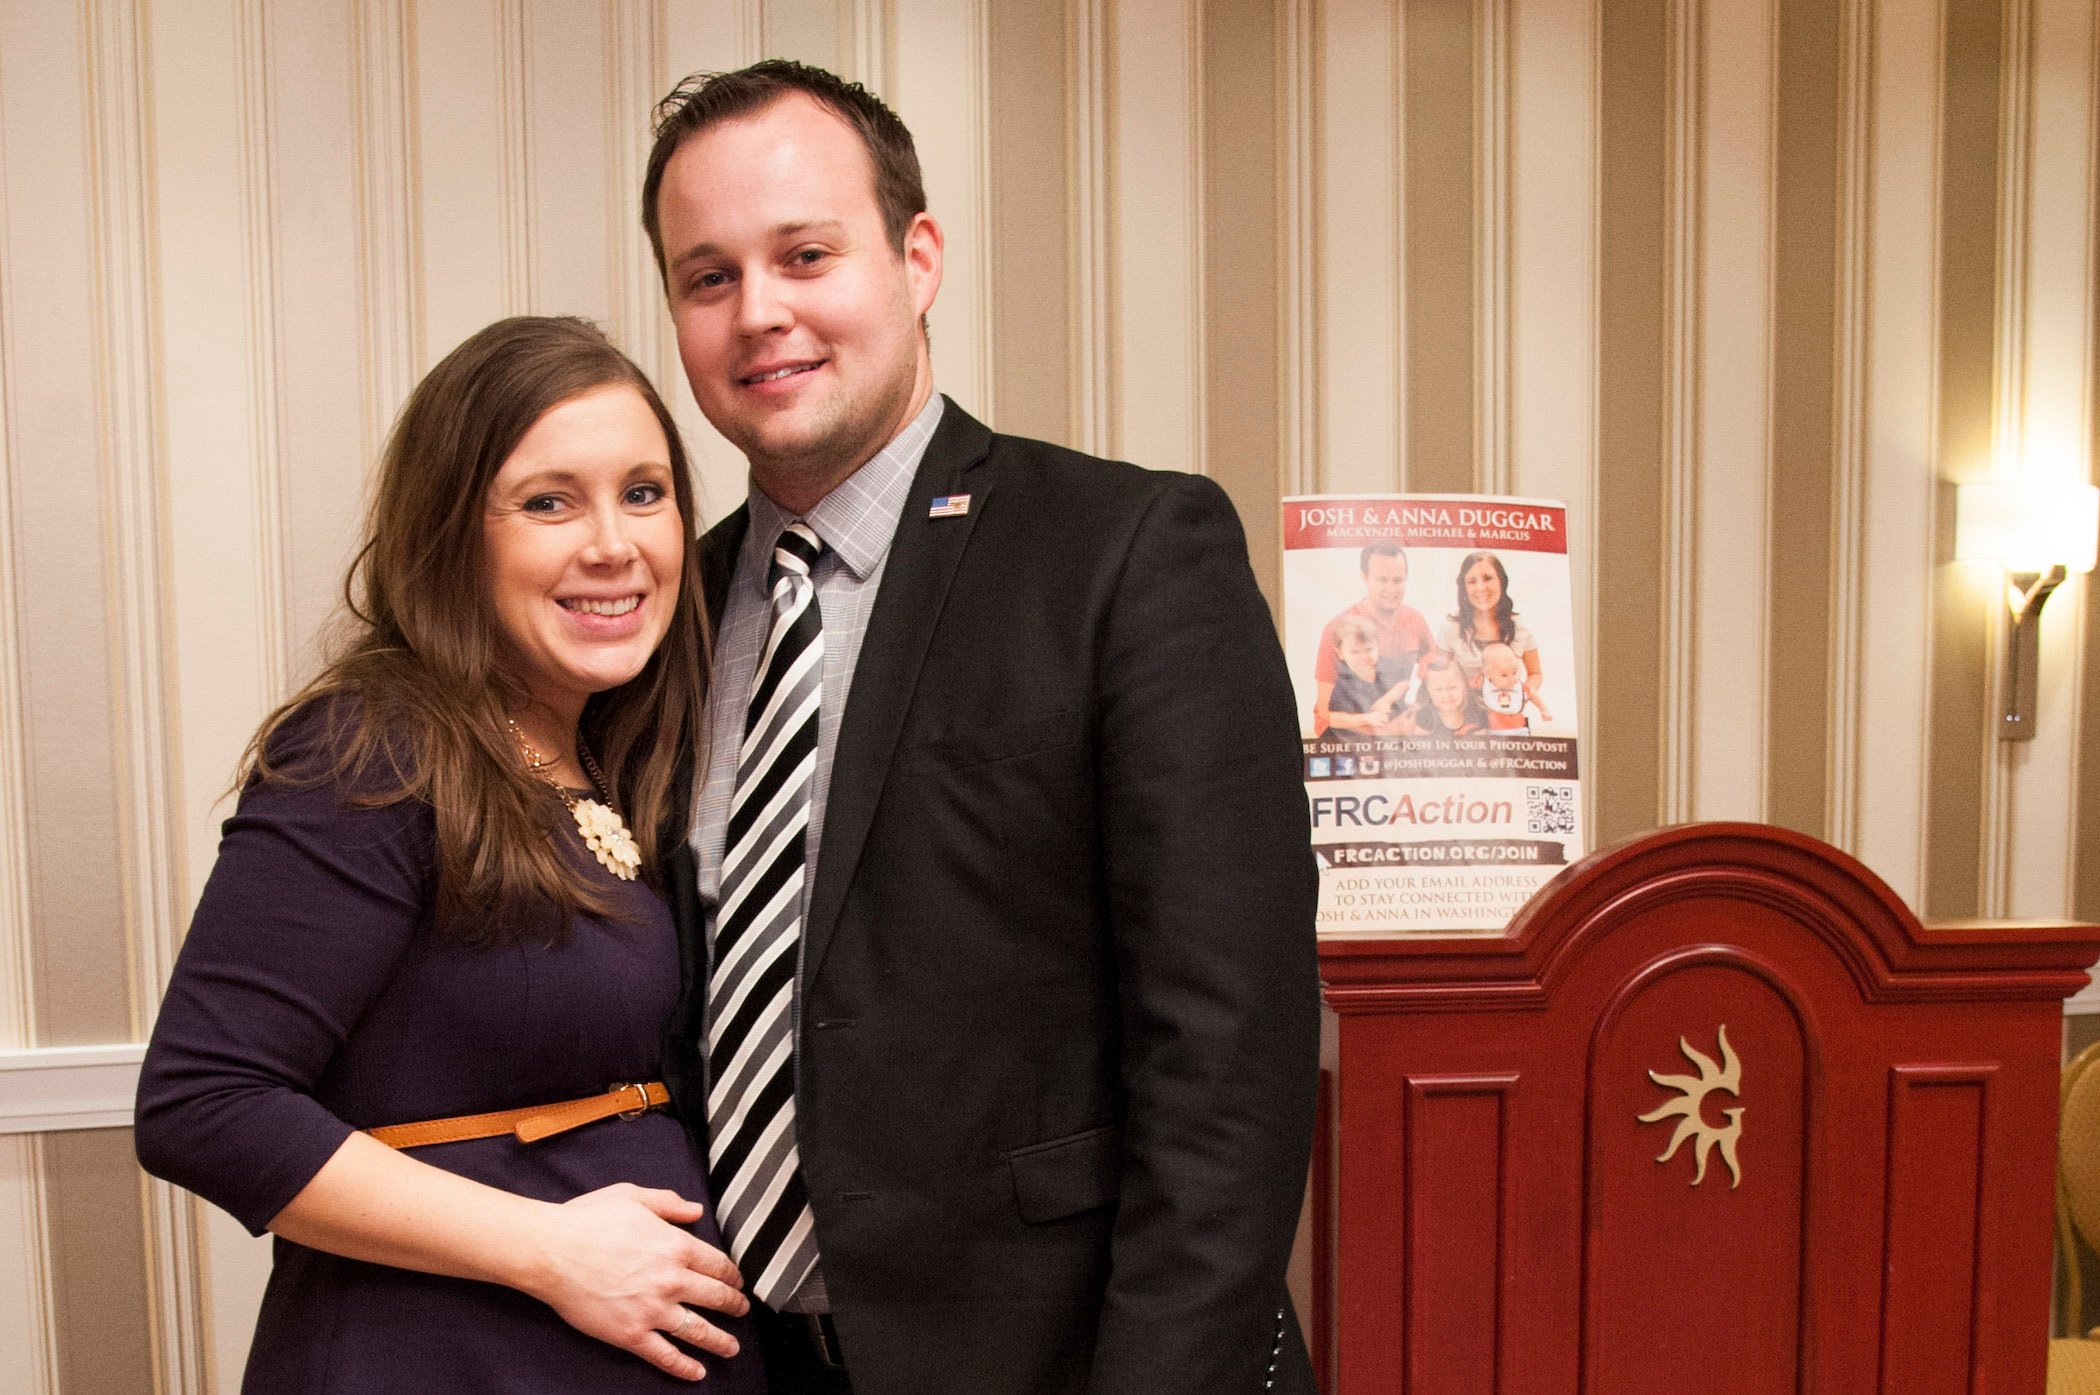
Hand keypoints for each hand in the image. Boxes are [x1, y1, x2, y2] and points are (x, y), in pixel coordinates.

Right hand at [522, 1183, 747, 1381]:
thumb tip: (696, 1211)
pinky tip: (697, 1372)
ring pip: (697, 1330)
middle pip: (715, 1297)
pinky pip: (664, 1354)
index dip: (732, 1275)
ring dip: (720, 1341)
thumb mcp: (632, 1196)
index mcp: (675, 1246)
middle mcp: (670, 1280)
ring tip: (732, 1348)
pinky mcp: (630, 1333)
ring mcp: (651, 1310)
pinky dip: (683, 1366)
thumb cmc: (587, 1221)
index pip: (717, 1265)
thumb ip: (668, 1203)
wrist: (551, 1251)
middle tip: (742, 1310)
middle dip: (734, 1306)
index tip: (737, 1281)